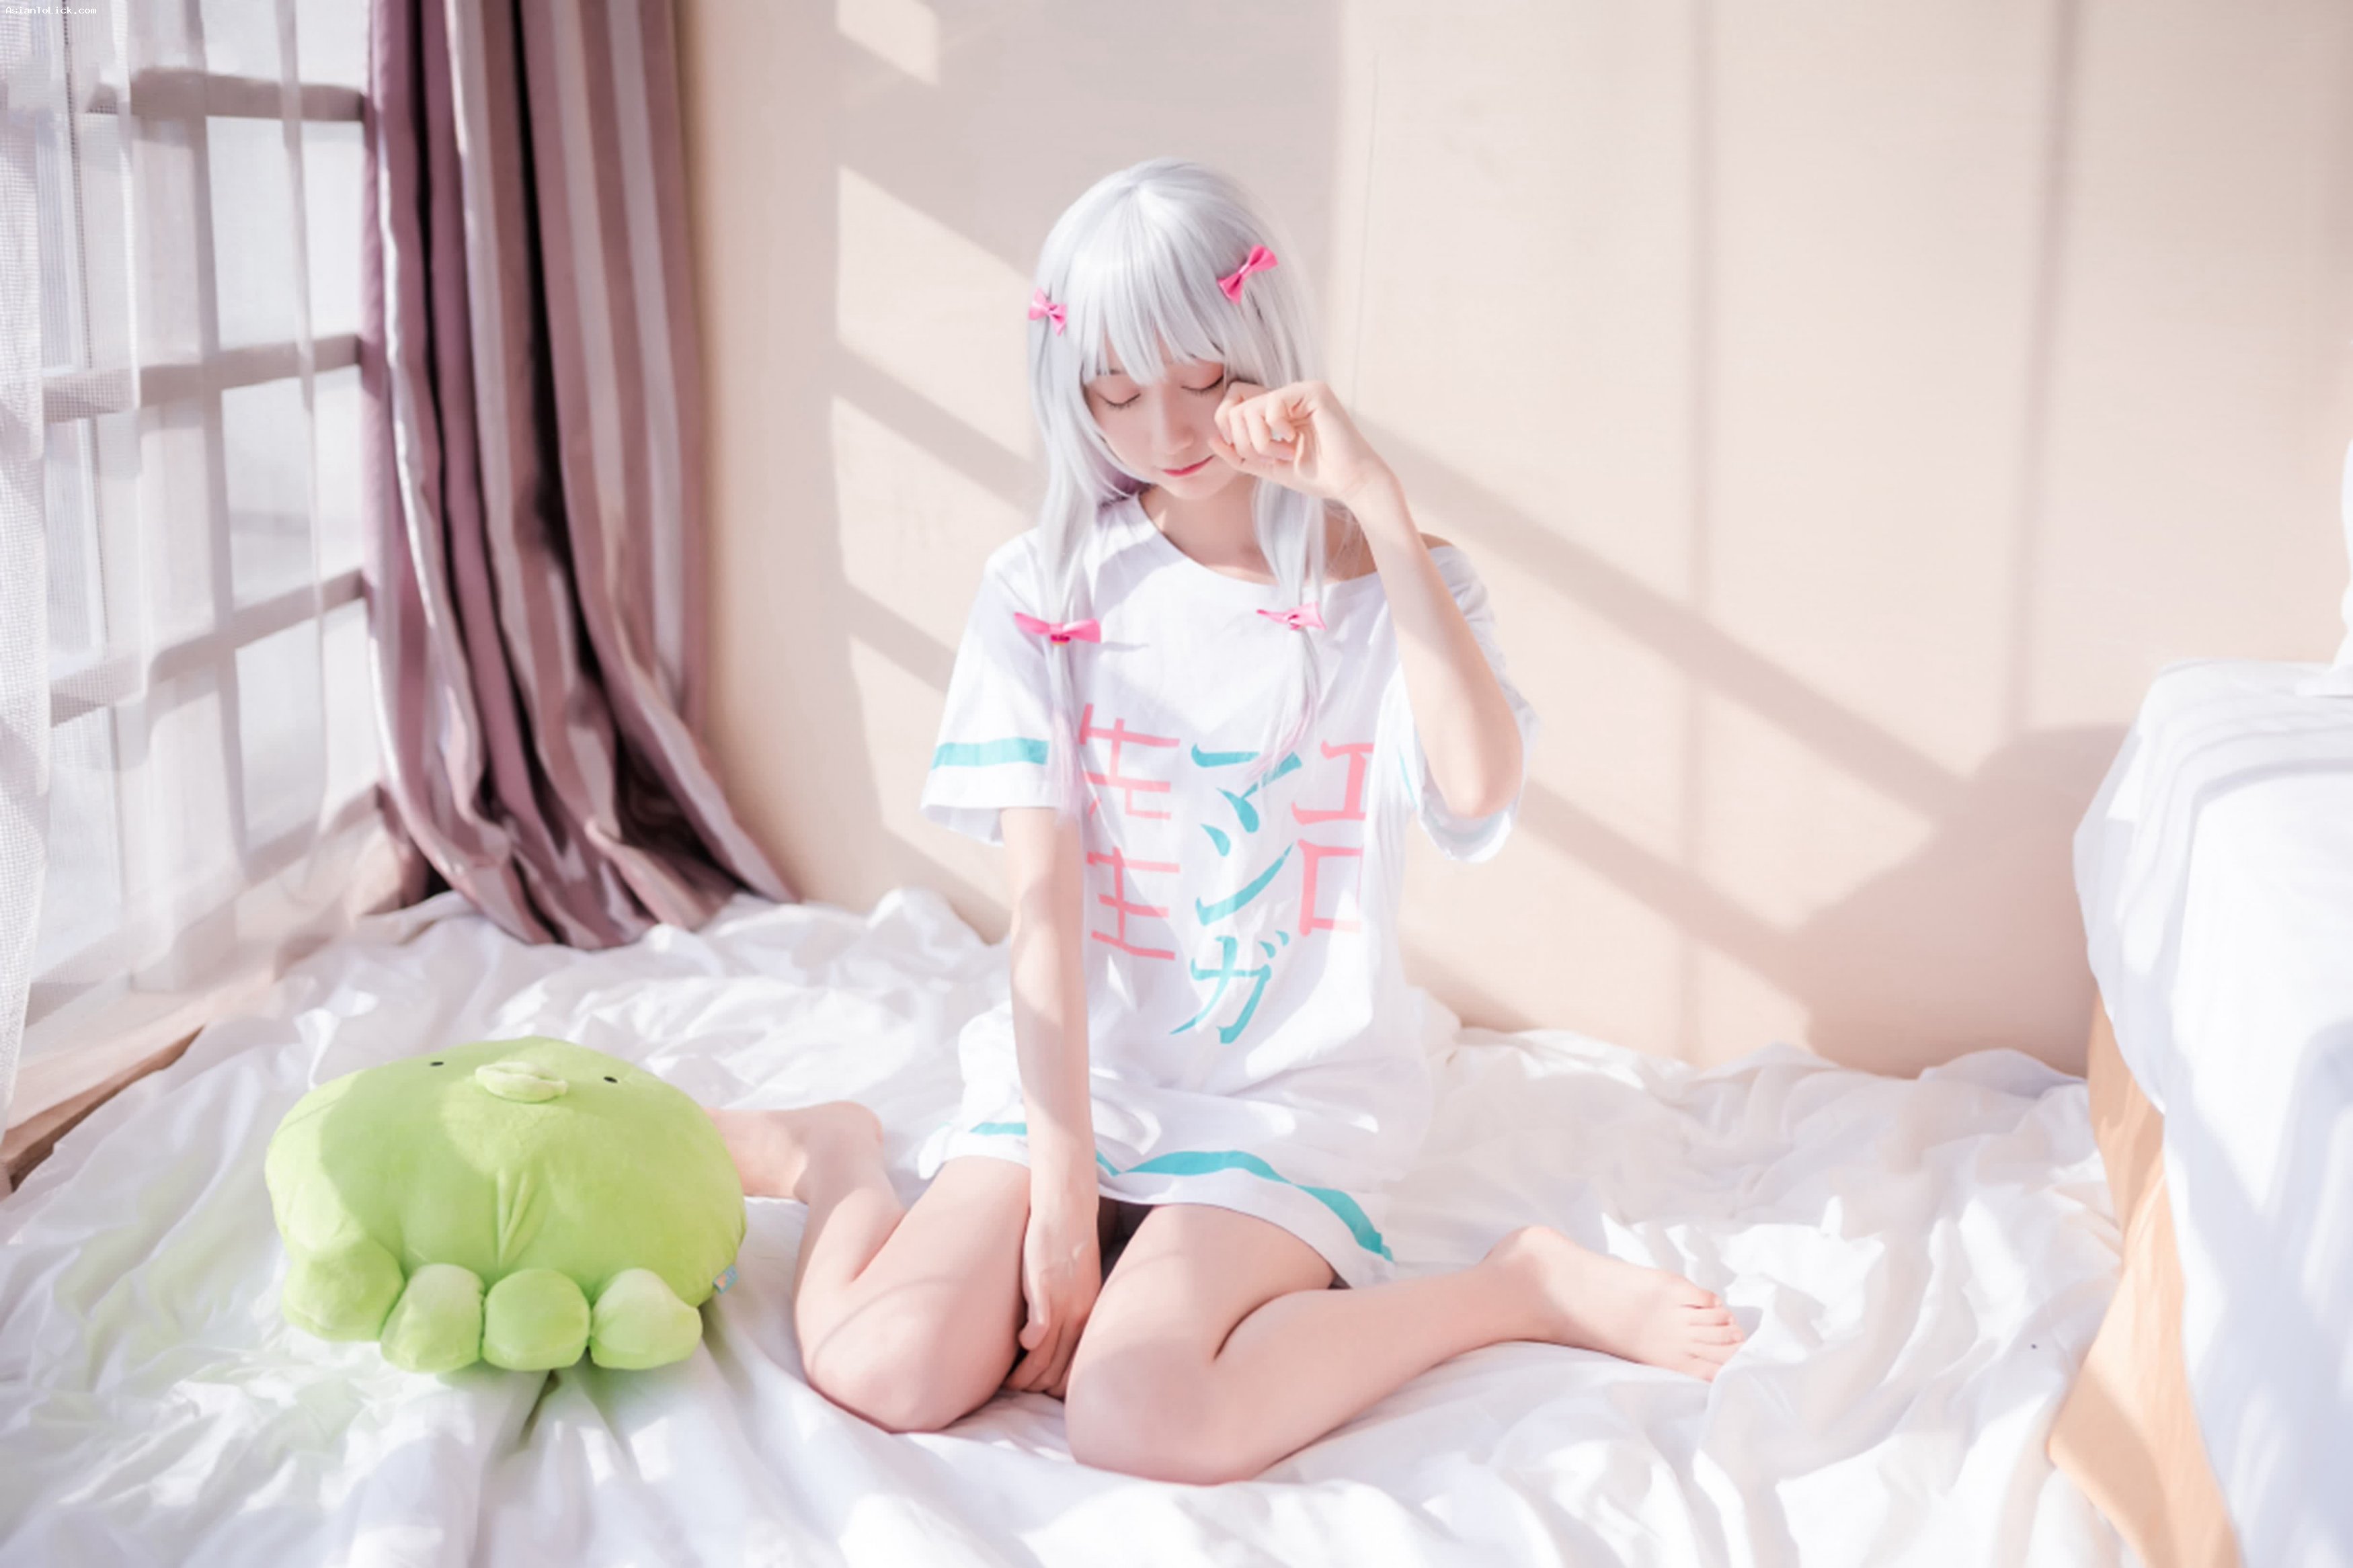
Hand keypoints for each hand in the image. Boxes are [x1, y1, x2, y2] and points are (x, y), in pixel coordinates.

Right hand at [1003, 1175, 1101, 1398]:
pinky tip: (1019, 1344)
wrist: (1068, 1211)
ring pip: (1043, 1359)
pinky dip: (1026, 1345)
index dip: (1055, 1387)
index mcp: (1090, 1317)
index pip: (1075, 1370)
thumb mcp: (1081, 1286)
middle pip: (1057, 1372)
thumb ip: (1073, 1313)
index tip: (1039, 1390)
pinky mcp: (1044, 1290)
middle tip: (1017, 1389)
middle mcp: (1080, 1316)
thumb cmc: (1071, 1248)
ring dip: (1024, 1374)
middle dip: (1035, 1386)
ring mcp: (1063, 1304)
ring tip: (1009, 1379)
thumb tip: (1058, 1340)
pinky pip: (1037, 1333)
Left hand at [1209, 378, 1393, 505]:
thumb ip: (1240, 454)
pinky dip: (1275, 431)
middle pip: (1235, 404)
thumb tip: (1211, 438)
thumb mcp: (1269, 467)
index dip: (1229, 430)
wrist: (1350, 483)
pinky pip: (1271, 403)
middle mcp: (1288, 395)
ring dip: (1261, 441)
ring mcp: (1301, 390)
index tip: (1250, 454)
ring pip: (1248, 407)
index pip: (1233, 403)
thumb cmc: (1318, 476)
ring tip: (1285, 453)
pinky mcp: (1313, 391)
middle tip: (1270, 457)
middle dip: (1243, 440)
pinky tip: (1295, 442)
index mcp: (1278, 409)